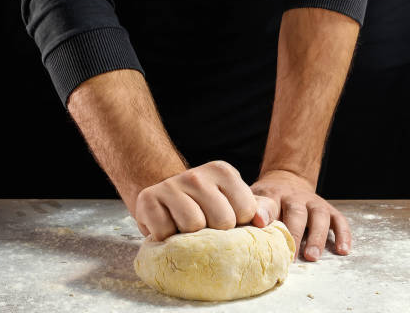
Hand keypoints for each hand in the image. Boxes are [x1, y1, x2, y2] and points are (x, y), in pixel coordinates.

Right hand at [135, 160, 257, 240]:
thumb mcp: (234, 201)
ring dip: (190, 236)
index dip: (238, 224)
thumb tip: (262, 222)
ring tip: (185, 227)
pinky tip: (168, 226)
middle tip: (205, 226)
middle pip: (222, 221)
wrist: (164, 198)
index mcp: (223, 172)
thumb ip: (255, 210)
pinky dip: (167, 237)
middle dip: (215, 232)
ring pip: (193, 225)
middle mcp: (197, 174)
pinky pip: (165, 232)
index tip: (227, 221)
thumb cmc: (205, 206)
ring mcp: (171, 185)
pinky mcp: (147, 199)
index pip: (246, 211)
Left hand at [250, 170, 351, 260]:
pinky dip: (343, 234)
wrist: (286, 179)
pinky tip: (343, 250)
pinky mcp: (328, 208)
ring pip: (319, 216)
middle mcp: (295, 197)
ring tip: (312, 257)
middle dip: (294, 234)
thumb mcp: (253, 198)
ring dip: (317, 237)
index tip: (260, 223)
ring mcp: (313, 201)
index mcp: (273, 194)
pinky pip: (339, 220)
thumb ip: (249, 210)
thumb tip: (236, 222)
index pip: (268, 203)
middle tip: (290, 256)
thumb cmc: (267, 198)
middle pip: (296, 212)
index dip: (264, 212)